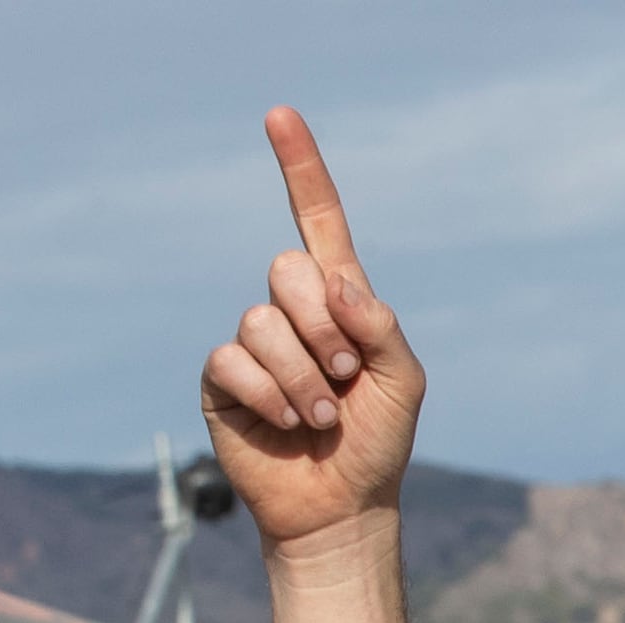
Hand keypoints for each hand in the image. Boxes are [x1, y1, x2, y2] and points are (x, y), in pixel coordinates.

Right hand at [198, 110, 420, 554]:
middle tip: (345, 377)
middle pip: (287, 270)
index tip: (280, 115)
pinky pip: (234, 361)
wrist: (342, 506)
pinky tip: (289, 424)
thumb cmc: (378, 442)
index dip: (300, 170)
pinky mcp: (221, 377)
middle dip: (324, 328)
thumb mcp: (404, 381)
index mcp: (339, 302)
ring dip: (304, 378)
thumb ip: (380, 324)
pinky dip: (272, 396)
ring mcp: (251, 342)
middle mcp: (290, 312)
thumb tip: (335, 281)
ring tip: (323, 417)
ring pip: (262, 322)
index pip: (317, 223)